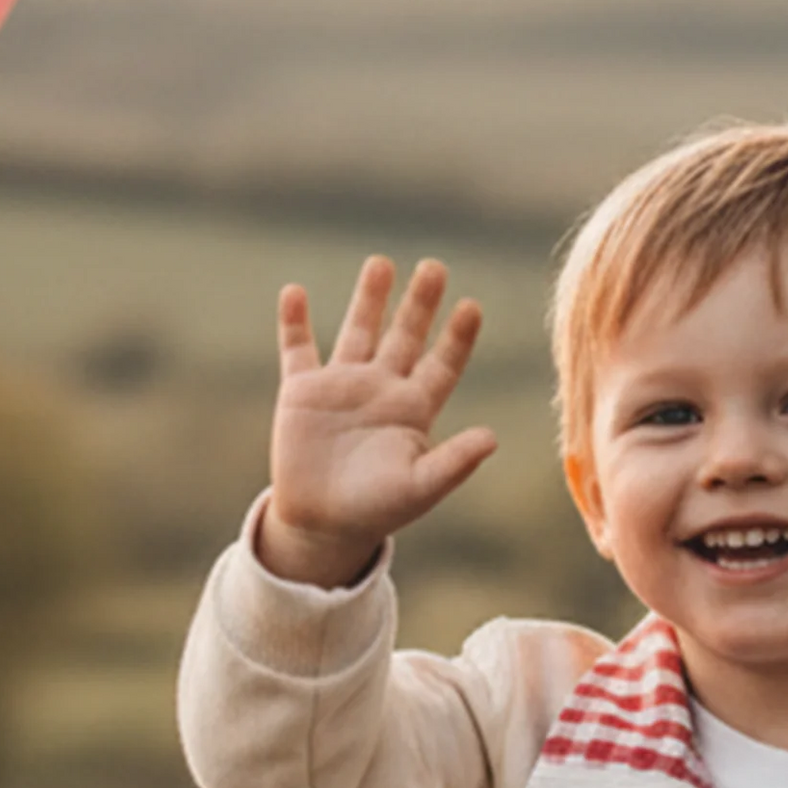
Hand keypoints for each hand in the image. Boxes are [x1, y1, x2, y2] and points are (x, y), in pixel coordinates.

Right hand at [263, 256, 497, 585]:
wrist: (323, 524)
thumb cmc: (377, 510)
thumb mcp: (420, 488)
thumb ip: (454, 462)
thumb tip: (492, 438)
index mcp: (414, 411)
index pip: (442, 365)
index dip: (457, 337)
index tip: (472, 307)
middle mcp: (382, 390)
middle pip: (406, 336)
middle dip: (419, 303)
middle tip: (435, 267)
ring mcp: (342, 386)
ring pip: (359, 330)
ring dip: (369, 298)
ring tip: (381, 263)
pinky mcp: (302, 391)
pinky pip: (298, 349)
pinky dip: (295, 322)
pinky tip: (295, 293)